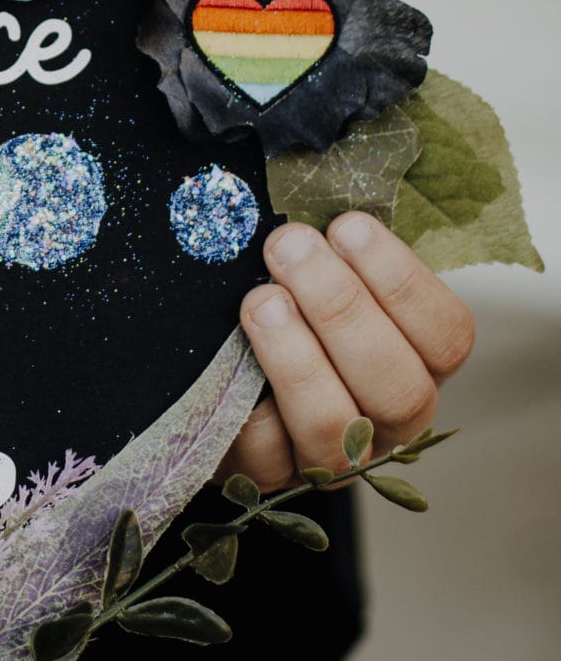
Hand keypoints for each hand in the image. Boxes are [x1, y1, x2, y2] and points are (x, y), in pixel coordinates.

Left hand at [224, 213, 474, 489]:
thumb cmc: (284, 299)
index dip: (401, 281)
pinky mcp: (267, 475)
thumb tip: (319, 186)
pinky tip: (229, 349)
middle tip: (288, 246)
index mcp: (417, 362)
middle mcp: (386, 420)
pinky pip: (265, 448)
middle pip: (397, 385)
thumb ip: (336, 245)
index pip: (447, 336)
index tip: (347, 226)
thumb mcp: (320, 270)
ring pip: (335, 424)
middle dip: (341, 308)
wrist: (212, 366)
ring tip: (259, 298)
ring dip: (296, 354)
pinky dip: (247, 395)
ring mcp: (329, 456)